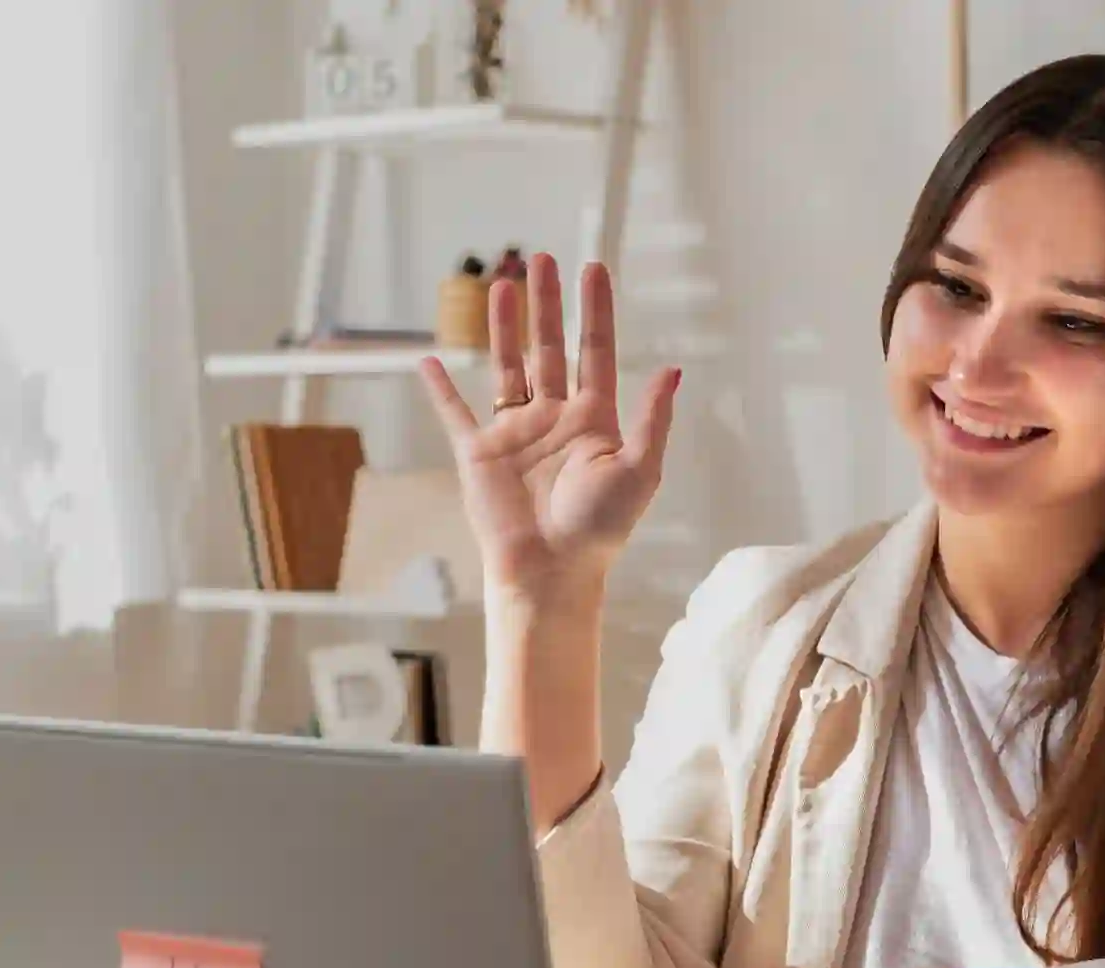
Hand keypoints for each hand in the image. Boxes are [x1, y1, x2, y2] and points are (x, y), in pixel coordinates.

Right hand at [417, 254, 681, 605]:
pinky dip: (441, 389)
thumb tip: (674, 368)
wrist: (550, 571)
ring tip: (504, 284)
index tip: (592, 268)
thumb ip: (652, 418)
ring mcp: (515, 434)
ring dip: (504, 327)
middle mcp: (554, 420)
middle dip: (547, 305)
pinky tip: (430, 359)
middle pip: (548, 348)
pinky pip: (456, 414)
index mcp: (594, 420)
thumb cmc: (599, 529)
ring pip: (507, 367)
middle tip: (543, 259)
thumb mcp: (639, 470)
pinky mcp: (479, 454)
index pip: (595, 352)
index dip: (594, 311)